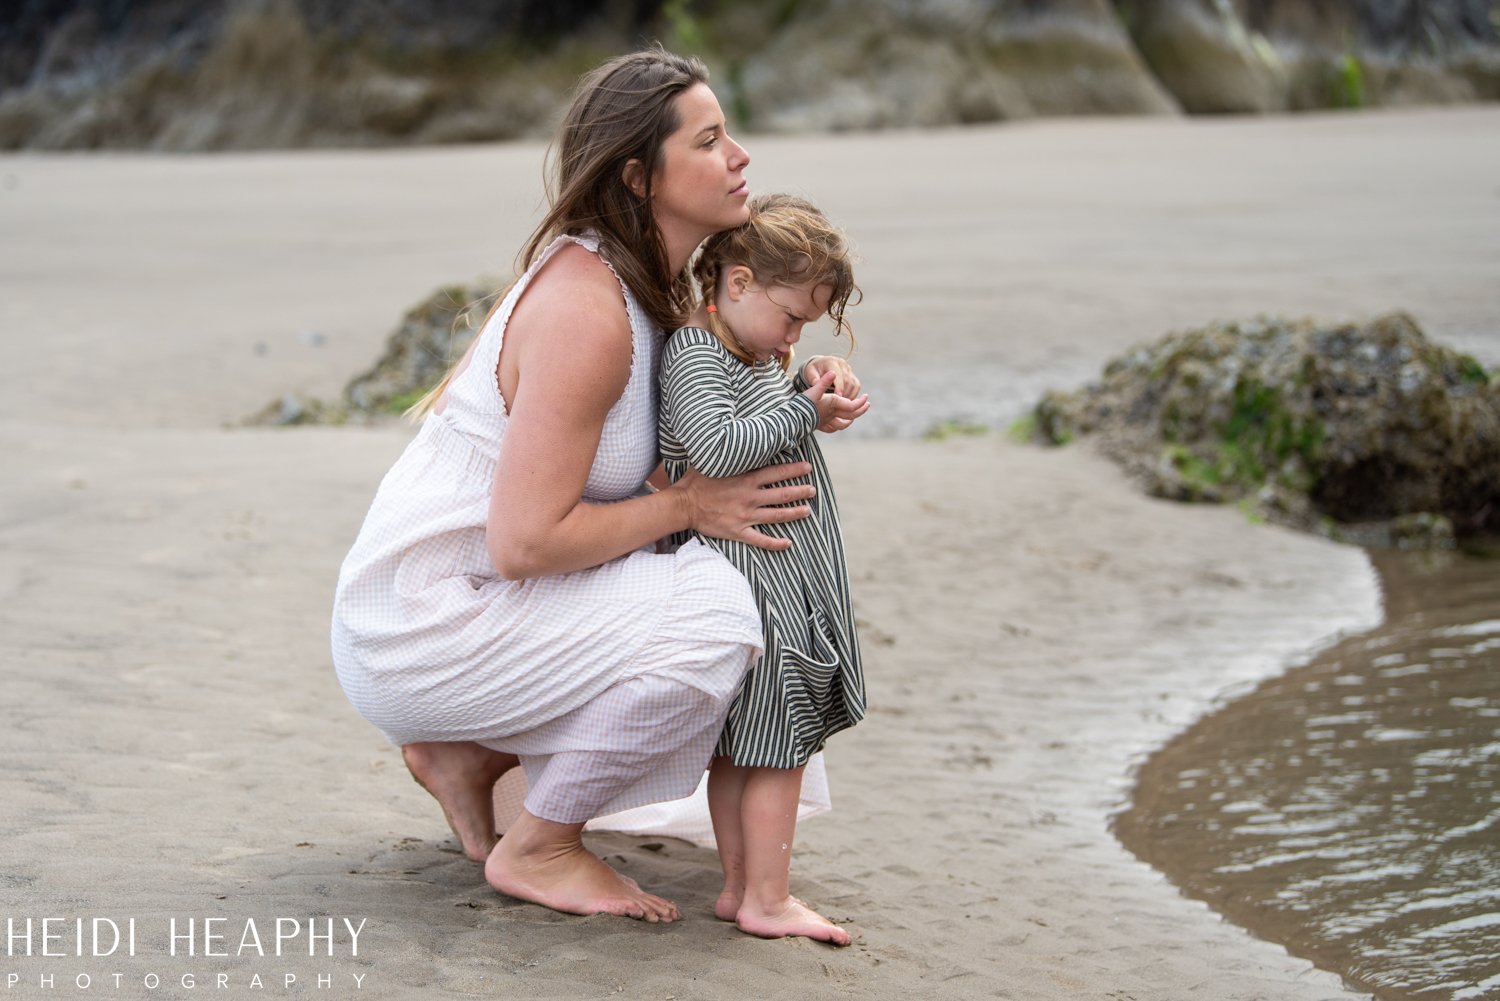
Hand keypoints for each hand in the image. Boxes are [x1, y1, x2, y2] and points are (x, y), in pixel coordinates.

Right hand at [673, 461, 815, 550]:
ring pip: (776, 516)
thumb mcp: (713, 461)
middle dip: (800, 492)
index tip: (807, 468)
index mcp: (745, 479)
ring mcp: (745, 516)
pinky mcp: (738, 531)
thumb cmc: (695, 481)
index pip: (776, 473)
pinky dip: (775, 543)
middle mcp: (749, 497)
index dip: (794, 470)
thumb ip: (730, 454)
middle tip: (813, 490)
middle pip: (781, 494)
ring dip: (794, 513)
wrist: (683, 505)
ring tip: (808, 511)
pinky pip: (760, 540)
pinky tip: (788, 543)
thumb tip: (738, 438)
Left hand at [800, 355, 861, 398]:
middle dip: (845, 393)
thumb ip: (813, 378)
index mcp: (831, 362)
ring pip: (854, 384)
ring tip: (843, 405)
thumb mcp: (810, 373)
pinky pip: (856, 386)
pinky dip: (853, 394)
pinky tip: (847, 402)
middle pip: (848, 380)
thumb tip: (816, 383)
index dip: (839, 386)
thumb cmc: (813, 371)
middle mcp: (842, 364)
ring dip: (850, 395)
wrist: (819, 366)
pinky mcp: (852, 375)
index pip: (838, 374)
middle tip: (840, 404)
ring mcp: (848, 369)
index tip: (838, 397)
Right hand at [801, 370, 870, 433]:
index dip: (861, 402)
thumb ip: (824, 381)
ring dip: (851, 419)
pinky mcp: (820, 425)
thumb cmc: (803, 403)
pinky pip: (833, 428)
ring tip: (855, 414)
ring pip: (843, 423)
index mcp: (833, 404)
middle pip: (851, 415)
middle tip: (867, 404)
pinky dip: (838, 425)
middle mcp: (832, 414)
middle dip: (861, 410)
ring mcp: (826, 421)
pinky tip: (839, 422)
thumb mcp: (814, 389)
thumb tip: (833, 373)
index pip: (852, 405)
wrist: (792, 417)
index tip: (866, 397)